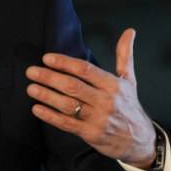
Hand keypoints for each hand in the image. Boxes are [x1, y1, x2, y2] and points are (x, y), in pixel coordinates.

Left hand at [25, 28, 156, 168]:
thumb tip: (129, 31)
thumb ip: (125, 55)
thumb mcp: (129, 80)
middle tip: (31, 71)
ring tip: (31, 88)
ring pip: (68, 105)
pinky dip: (50, 116)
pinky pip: (66, 123)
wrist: (139, 140)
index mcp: (113, 85)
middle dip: (50, 78)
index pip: (85, 70)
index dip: (64, 63)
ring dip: (47, 96)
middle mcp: (106, 101)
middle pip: (73, 86)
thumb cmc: (130, 106)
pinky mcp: (90, 134)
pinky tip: (37, 108)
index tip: (47, 58)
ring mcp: (98, 119)